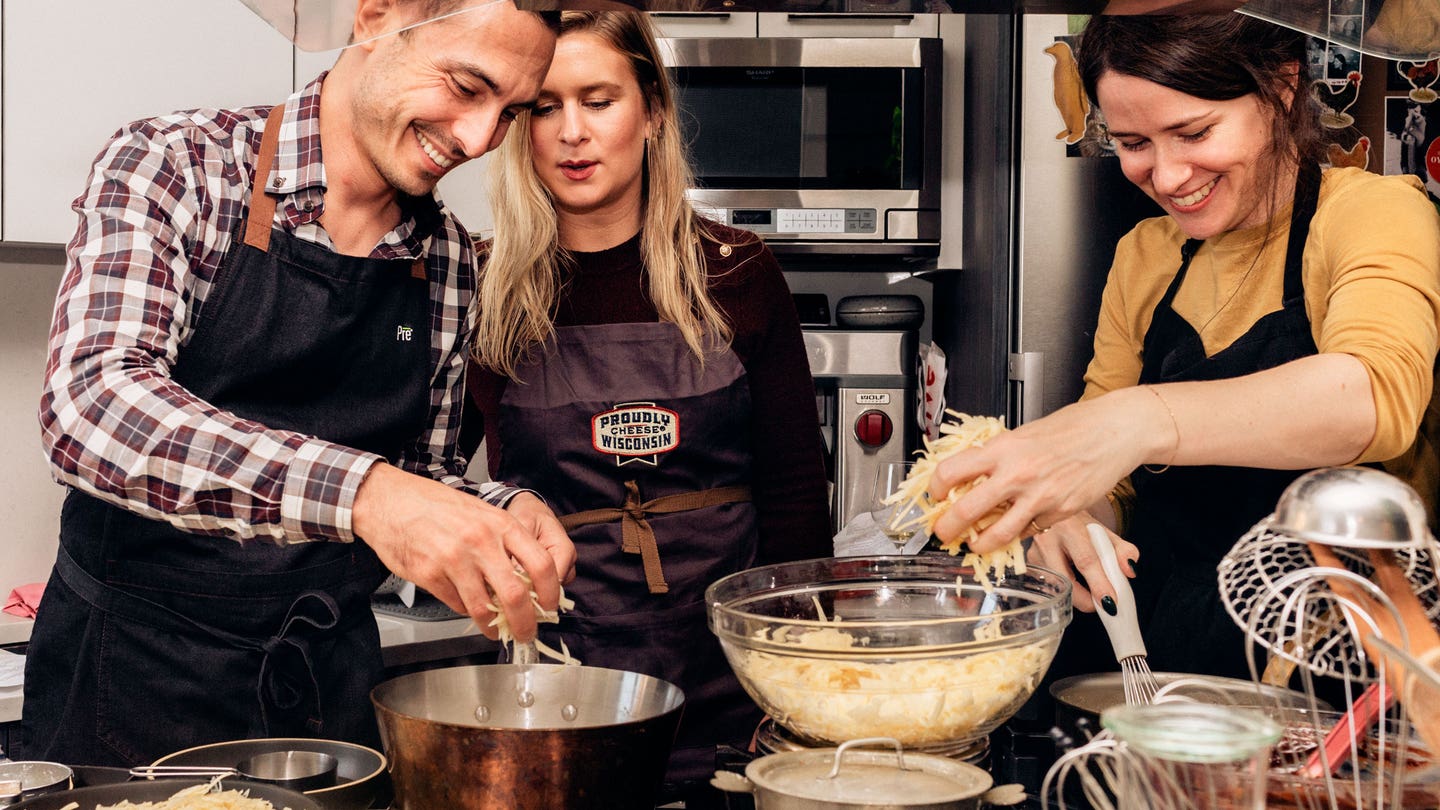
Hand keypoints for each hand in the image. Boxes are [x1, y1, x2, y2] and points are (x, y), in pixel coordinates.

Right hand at [351, 463, 574, 642]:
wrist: (389, 500)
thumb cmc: (435, 504)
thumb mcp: (481, 513)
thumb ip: (505, 542)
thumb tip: (528, 579)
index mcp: (500, 524)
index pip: (542, 564)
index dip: (551, 593)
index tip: (551, 607)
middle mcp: (480, 542)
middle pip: (516, 595)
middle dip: (525, 622)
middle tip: (526, 632)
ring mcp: (454, 560)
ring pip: (484, 608)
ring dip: (493, 626)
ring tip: (496, 631)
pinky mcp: (430, 575)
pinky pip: (456, 605)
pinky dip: (465, 612)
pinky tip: (467, 607)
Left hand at [926, 389, 1161, 552]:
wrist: (1114, 431)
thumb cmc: (1072, 427)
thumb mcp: (1024, 433)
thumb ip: (998, 456)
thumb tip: (971, 475)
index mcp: (1003, 448)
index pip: (952, 471)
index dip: (936, 488)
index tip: (935, 495)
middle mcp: (1017, 474)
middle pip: (966, 511)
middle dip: (946, 528)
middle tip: (942, 533)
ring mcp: (1039, 497)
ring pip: (997, 534)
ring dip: (979, 543)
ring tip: (974, 543)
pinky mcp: (1060, 513)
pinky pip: (1029, 531)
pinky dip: (1017, 534)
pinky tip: (1013, 530)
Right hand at [1026, 515, 1137, 612]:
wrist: (1052, 513)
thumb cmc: (1079, 525)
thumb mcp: (1105, 532)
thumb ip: (1123, 551)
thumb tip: (1129, 571)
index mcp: (1069, 527)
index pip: (1085, 559)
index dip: (1098, 583)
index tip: (1110, 601)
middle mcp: (1046, 539)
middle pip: (1065, 580)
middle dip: (1086, 600)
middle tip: (1102, 606)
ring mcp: (1033, 553)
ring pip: (1056, 587)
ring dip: (1076, 595)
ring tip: (1089, 590)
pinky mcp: (1028, 564)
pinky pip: (1049, 586)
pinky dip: (1064, 591)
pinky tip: (1072, 583)